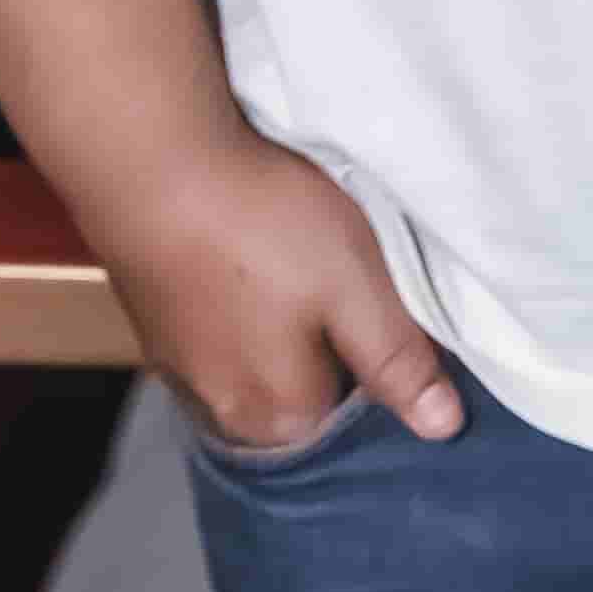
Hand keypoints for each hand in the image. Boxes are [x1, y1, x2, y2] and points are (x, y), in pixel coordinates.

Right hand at [88, 125, 464, 452]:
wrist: (150, 163)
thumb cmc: (265, 226)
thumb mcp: (356, 287)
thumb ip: (397, 361)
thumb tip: (442, 427)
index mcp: (280, 418)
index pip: (355, 418)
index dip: (381, 363)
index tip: (388, 307)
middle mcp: (222, 412)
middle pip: (302, 396)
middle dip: (331, 350)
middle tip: (345, 278)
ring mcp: (180, 369)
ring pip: (258, 363)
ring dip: (283, 327)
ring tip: (297, 263)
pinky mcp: (155, 324)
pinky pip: (220, 334)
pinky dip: (241, 309)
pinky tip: (251, 259)